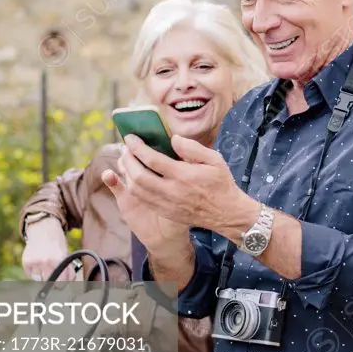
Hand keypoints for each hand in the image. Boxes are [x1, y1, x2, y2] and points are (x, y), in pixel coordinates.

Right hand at [22, 217, 73, 280]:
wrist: (44, 229)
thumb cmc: (57, 244)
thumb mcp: (67, 255)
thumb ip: (68, 270)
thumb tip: (67, 285)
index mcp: (60, 260)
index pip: (60, 283)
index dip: (61, 284)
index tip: (60, 282)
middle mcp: (46, 261)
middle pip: (48, 283)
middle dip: (51, 281)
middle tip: (52, 273)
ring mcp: (35, 262)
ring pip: (38, 280)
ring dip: (42, 276)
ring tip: (45, 266)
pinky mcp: (26, 262)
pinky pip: (30, 275)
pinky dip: (33, 272)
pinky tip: (37, 262)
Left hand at [104, 134, 256, 242]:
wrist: (227, 213)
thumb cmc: (221, 183)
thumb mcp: (214, 160)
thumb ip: (192, 147)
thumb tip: (172, 139)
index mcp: (184, 175)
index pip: (153, 160)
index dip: (138, 147)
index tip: (130, 138)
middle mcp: (173, 191)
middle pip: (139, 176)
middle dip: (128, 160)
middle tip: (125, 149)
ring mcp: (167, 204)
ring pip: (137, 190)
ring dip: (127, 174)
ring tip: (126, 161)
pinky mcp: (165, 212)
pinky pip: (143, 200)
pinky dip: (134, 187)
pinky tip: (134, 177)